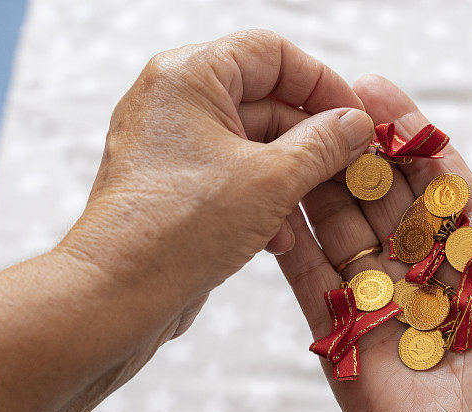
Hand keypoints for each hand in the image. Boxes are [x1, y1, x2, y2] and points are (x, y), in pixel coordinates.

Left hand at [59, 29, 374, 341]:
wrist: (114, 297)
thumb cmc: (182, 228)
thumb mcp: (271, 180)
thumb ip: (323, 144)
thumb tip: (358, 124)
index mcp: (188, 76)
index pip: (272, 54)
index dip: (322, 83)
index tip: (358, 120)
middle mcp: (173, 102)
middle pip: (264, 100)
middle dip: (310, 140)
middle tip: (349, 169)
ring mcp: (170, 146)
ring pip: (252, 145)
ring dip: (290, 177)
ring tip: (311, 209)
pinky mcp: (172, 186)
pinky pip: (231, 177)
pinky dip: (260, 200)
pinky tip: (276, 238)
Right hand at [277, 75, 471, 411]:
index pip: (439, 183)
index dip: (412, 138)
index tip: (380, 94)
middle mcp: (423, 271)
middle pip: (383, 197)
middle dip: (356, 151)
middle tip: (323, 103)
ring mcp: (379, 300)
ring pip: (341, 229)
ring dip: (317, 184)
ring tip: (289, 138)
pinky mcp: (342, 333)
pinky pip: (309, 280)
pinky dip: (288, 243)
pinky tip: (270, 204)